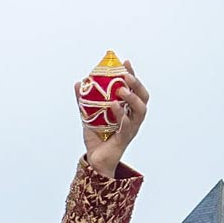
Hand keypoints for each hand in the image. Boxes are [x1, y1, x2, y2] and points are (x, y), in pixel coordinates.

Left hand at [80, 62, 148, 178]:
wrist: (94, 160)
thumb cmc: (96, 138)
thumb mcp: (88, 115)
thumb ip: (84, 100)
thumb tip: (80, 82)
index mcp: (128, 111)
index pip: (135, 90)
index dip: (132, 75)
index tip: (125, 62)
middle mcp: (133, 118)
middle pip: (144, 97)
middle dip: (137, 84)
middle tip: (126, 75)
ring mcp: (131, 128)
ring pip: (140, 111)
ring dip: (132, 98)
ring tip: (121, 89)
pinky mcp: (125, 138)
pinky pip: (127, 125)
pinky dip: (120, 113)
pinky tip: (113, 105)